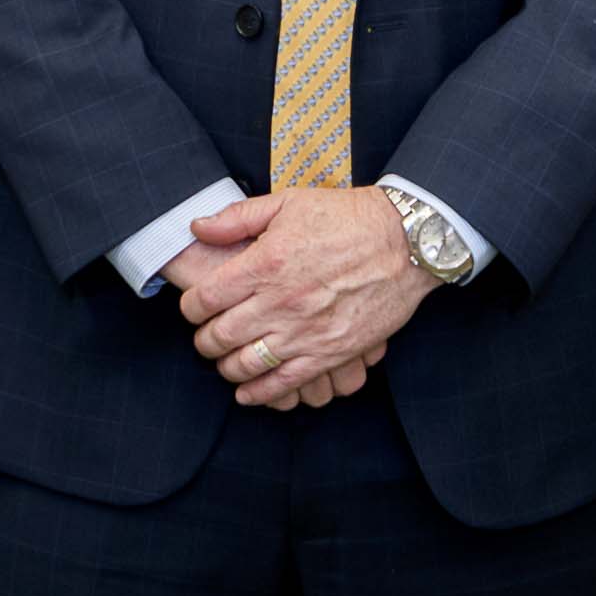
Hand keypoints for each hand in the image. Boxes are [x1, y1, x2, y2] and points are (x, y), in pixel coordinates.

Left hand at [178, 189, 433, 408]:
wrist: (405, 241)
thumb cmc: (347, 217)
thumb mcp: (288, 202)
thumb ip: (237, 217)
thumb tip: (198, 227)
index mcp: (264, 264)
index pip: (204, 300)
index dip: (190, 307)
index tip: (194, 307)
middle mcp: (280, 302)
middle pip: (219, 336)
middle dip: (203, 340)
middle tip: (206, 336)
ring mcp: (305, 332)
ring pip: (245, 364)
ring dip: (226, 366)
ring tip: (226, 360)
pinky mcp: (330, 352)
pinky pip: (284, 383)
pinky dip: (259, 393)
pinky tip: (247, 391)